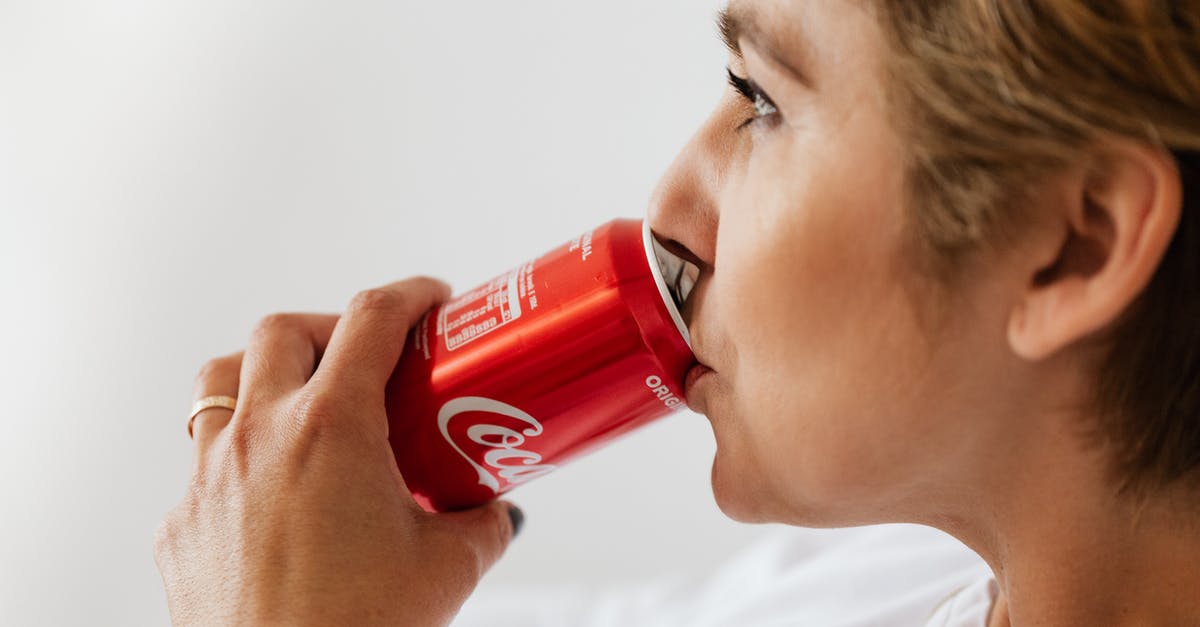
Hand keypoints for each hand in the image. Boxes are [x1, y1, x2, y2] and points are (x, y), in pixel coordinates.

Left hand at [155, 277, 521, 625]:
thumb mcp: (447, 568)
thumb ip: (480, 525)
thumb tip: (493, 514)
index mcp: (331, 427)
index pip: (371, 319)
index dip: (408, 296)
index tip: (429, 302)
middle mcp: (259, 436)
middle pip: (283, 331)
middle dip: (331, 327)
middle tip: (369, 357)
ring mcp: (208, 478)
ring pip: (221, 381)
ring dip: (264, 373)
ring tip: (306, 403)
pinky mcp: (182, 526)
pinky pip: (202, 463)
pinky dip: (239, 456)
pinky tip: (275, 494)